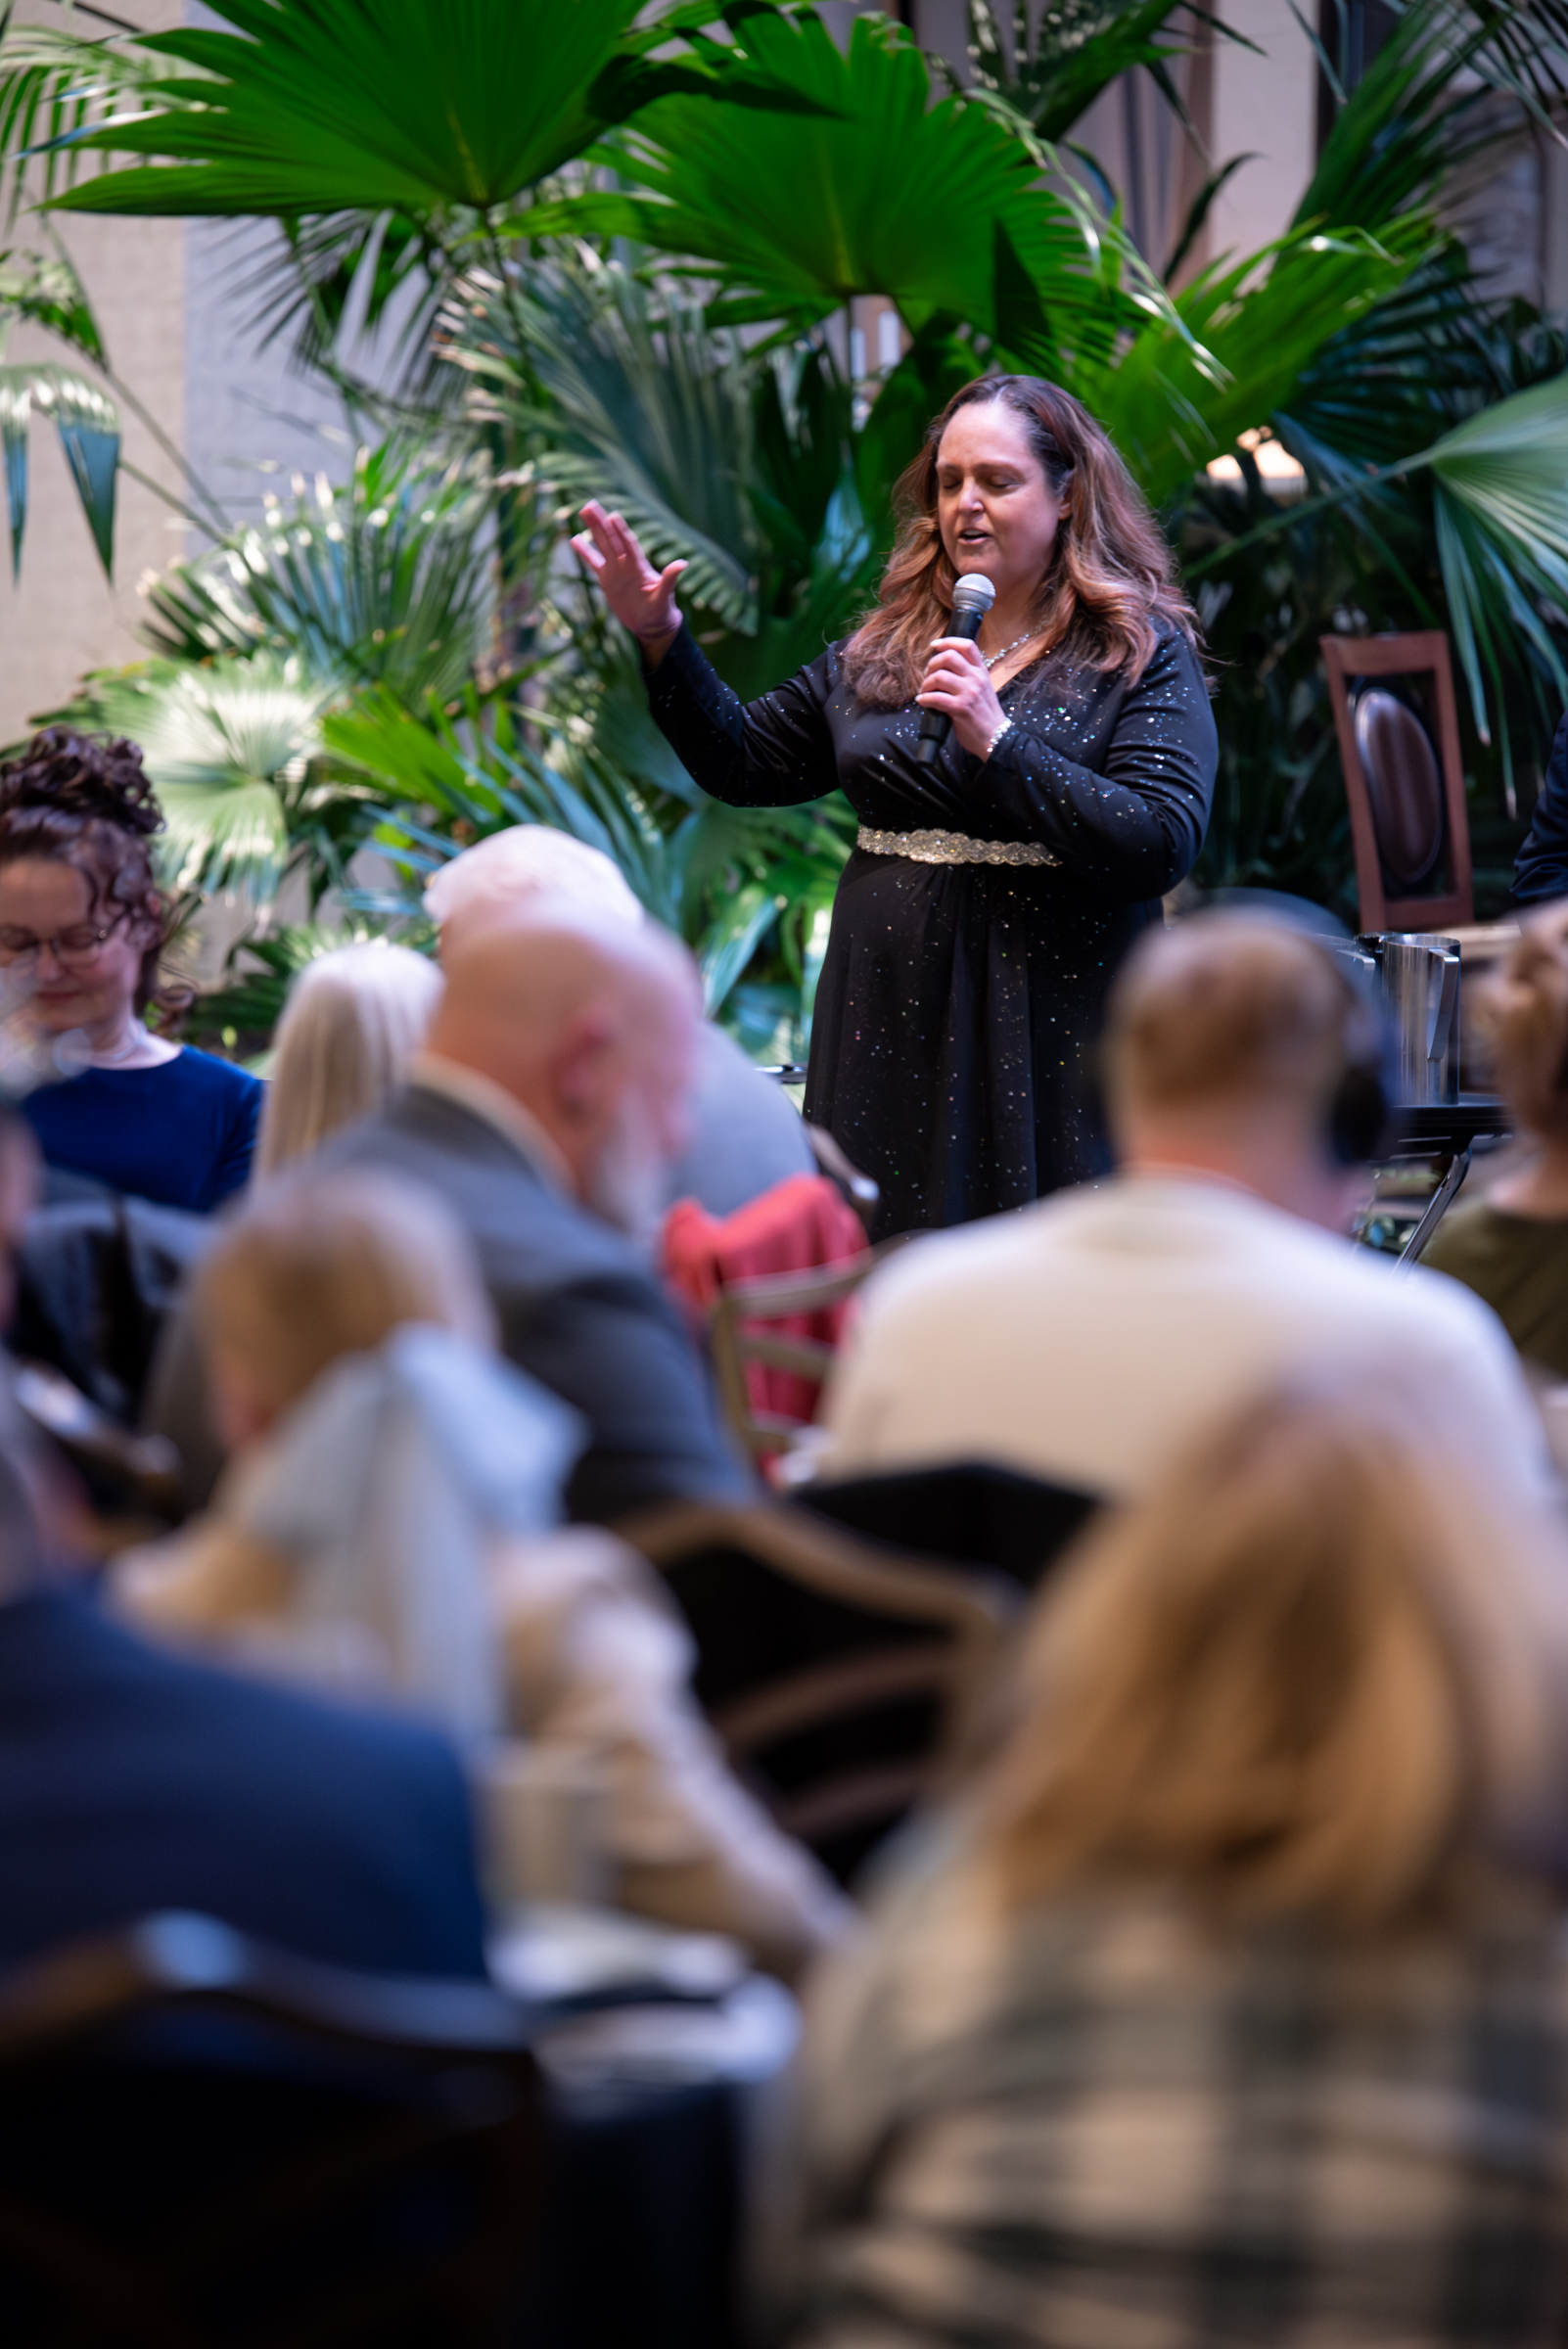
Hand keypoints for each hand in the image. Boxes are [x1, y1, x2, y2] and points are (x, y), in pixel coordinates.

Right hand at [571, 501, 685, 661]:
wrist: (651, 623)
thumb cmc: (661, 610)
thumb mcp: (664, 596)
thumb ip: (670, 579)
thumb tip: (682, 564)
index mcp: (639, 566)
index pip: (628, 544)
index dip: (621, 531)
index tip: (613, 516)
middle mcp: (625, 563)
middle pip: (612, 538)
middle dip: (602, 522)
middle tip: (591, 504)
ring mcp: (615, 569)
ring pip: (602, 544)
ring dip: (593, 529)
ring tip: (584, 511)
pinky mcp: (607, 579)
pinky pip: (593, 562)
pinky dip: (584, 552)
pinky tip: (574, 539)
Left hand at [915, 636, 1006, 758]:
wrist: (996, 738)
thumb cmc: (985, 715)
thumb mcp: (982, 689)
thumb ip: (968, 677)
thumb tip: (944, 669)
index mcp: (981, 671)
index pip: (967, 645)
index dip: (948, 641)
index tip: (934, 645)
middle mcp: (976, 678)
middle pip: (949, 656)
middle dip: (932, 664)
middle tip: (928, 675)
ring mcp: (969, 693)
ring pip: (939, 676)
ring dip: (926, 683)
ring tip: (924, 691)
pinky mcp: (960, 708)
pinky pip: (936, 698)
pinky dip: (924, 698)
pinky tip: (922, 701)